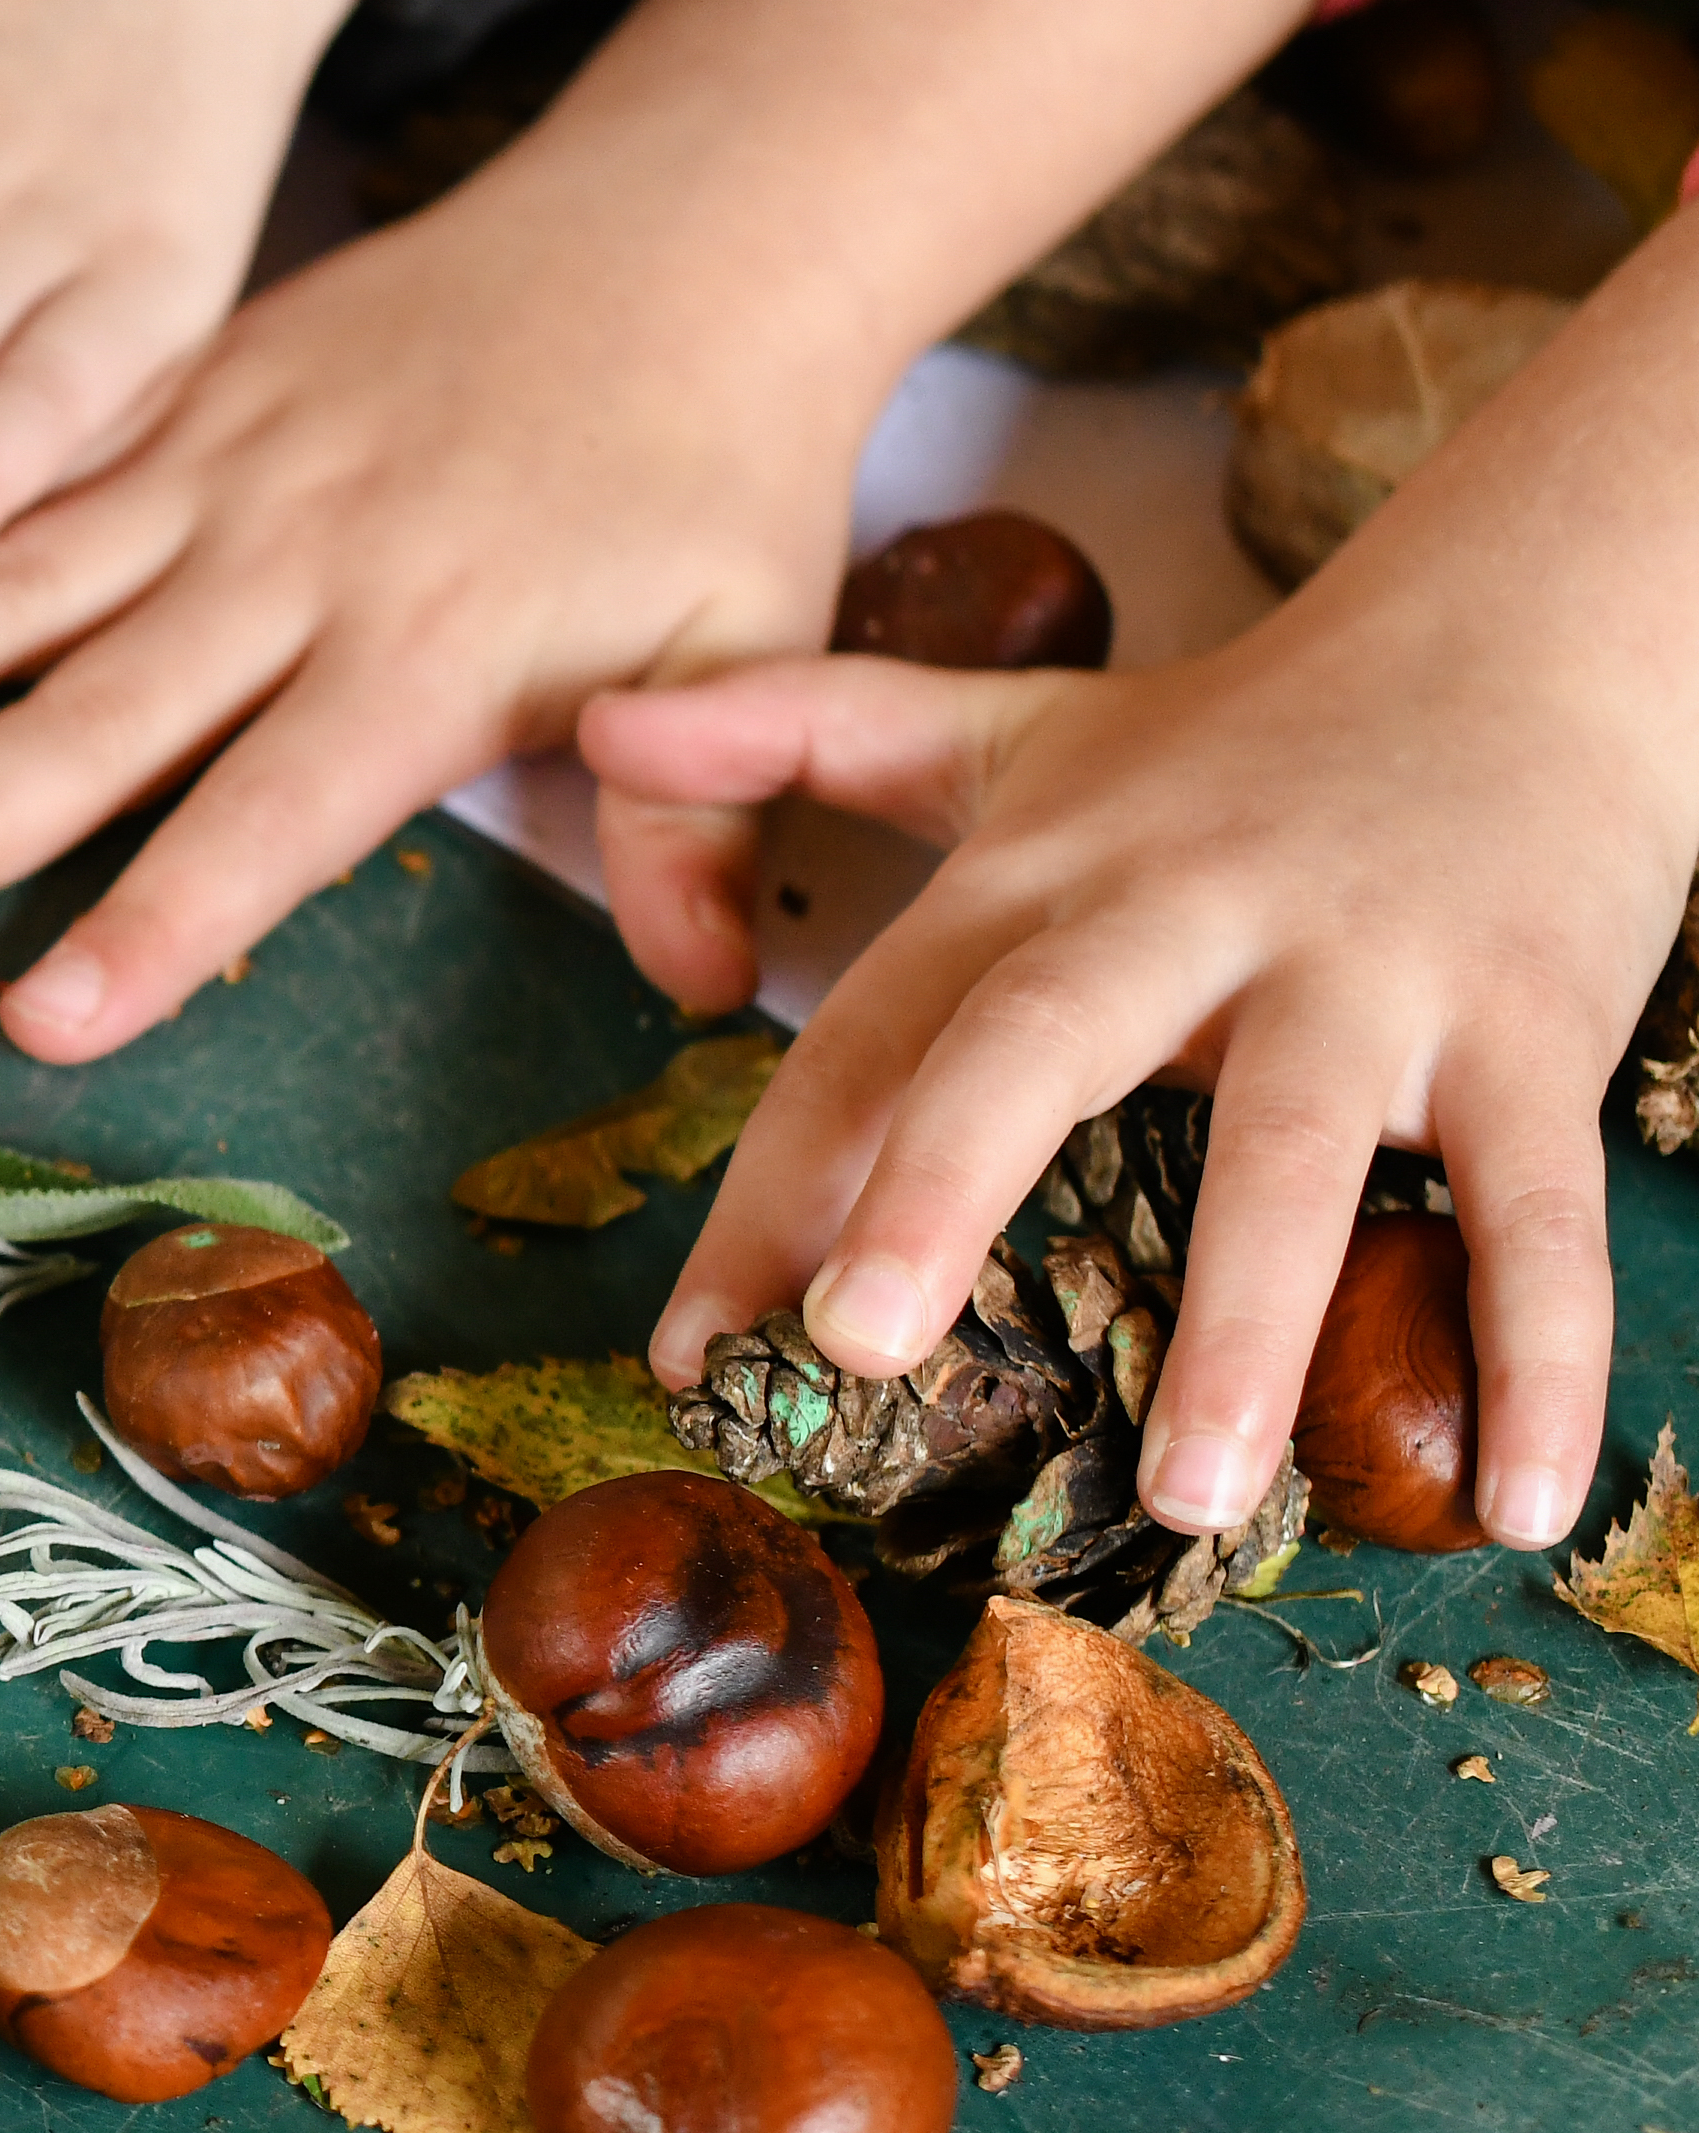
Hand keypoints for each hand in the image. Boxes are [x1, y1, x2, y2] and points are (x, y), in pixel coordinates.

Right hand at [0, 0, 1336, 1060]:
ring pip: (15, 582)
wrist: (674, 231)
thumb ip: (693, 813)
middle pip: (100, 710)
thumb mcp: (746, 636)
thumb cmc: (708, 468)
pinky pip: (19, 471)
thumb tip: (706, 987)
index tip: (37, 1015)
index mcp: (431, 642)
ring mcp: (216, 466)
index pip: (271, 810)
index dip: (155, 916)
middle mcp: (293, 559)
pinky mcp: (177, 395)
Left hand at [595, 219, 1698, 1552]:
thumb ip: (795, 727)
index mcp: (1038, 876)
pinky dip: (1537, 1356)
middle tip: (859, 1348)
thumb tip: (595, 718)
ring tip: (1186, 1497)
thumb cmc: (1238, 733)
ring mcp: (1365, 973)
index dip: (770, 1188)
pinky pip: (1535, 1210)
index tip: (689, 1355)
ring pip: (1290, 1155)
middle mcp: (1181, 916)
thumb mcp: (1009, 723)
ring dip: (1241, 1333)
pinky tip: (1513, 1503)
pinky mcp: (1531, 1024)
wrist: (1531, 628)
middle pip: (1036, 1045)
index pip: (870, 1035)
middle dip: (941, 1186)